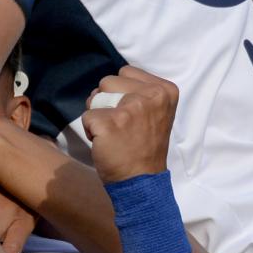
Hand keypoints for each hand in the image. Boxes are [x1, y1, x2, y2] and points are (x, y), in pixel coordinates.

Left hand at [83, 66, 177, 182]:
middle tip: (121, 125)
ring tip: (114, 133)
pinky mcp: (110, 122)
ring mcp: (131, 108)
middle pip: (108, 80)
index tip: (132, 114)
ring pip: (95, 96)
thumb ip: (139, 92)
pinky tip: (106, 143)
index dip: (121, 92)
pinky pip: (86, 117)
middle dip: (106, 101)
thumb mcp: (155, 111)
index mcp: (165, 89)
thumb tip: (108, 83)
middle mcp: (152, 95)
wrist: (143, 181)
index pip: (126, 71)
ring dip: (98, 113)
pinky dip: (91, 131)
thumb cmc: (144, 147)